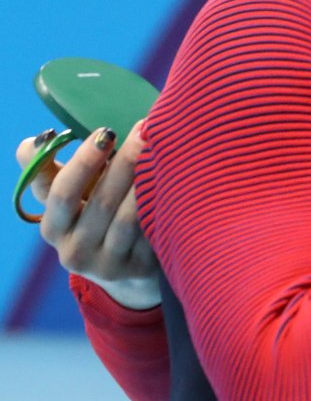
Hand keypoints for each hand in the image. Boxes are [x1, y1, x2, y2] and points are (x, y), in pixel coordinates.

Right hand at [16, 123, 161, 309]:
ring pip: (129, 218)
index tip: (106, 132)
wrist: (126, 267)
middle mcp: (74, 251)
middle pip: (102, 202)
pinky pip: (152, 232)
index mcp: (53, 228)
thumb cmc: (94, 217)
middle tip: (145, 130)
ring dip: (146, 181)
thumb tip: (41, 138)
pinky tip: (177, 179)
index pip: (62, 193)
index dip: (83, 162)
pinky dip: (163, 204)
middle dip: (125, 162)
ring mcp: (107, 265)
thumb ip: (49, 171)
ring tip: (163, 149)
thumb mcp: (69, 200)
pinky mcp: (139, 270)